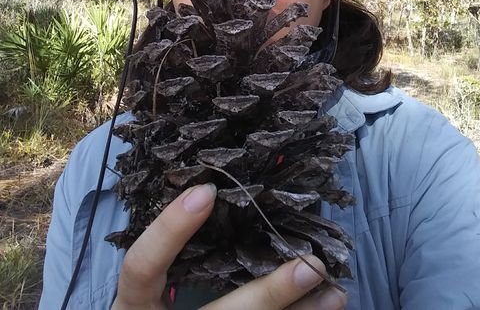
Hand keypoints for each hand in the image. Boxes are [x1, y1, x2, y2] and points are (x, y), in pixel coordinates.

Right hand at [111, 183, 346, 309]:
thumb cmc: (150, 305)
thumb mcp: (151, 281)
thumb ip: (174, 247)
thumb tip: (214, 194)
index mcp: (134, 307)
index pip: (140, 268)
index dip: (169, 232)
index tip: (205, 191)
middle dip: (269, 294)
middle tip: (309, 265)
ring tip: (335, 294)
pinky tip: (323, 307)